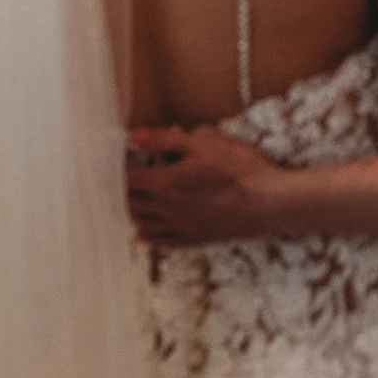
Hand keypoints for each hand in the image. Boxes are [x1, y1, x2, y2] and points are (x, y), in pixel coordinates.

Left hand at [127, 126, 284, 245]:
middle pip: (130, 202)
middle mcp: (165, 209)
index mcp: (164, 183)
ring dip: (131, 212)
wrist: (268, 202)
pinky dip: (147, 236)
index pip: (127, 178)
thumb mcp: (203, 143)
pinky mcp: (193, 239)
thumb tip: (134, 136)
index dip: (116, 169)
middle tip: (114, 181)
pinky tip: (142, 233)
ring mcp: (179, 227)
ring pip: (142, 223)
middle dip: (120, 190)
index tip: (110, 162)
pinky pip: (161, 242)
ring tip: (126, 202)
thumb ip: (165, 139)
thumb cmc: (239, 168)